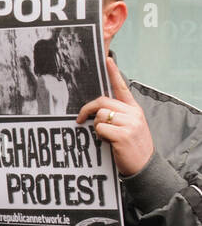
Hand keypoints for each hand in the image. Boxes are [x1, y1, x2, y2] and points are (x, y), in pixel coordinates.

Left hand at [76, 56, 153, 175]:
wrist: (145, 166)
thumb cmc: (132, 146)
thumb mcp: (129, 126)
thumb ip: (118, 114)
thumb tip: (97, 109)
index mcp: (134, 109)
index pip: (122, 87)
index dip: (114, 73)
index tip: (107, 59)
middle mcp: (134, 113)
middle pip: (102, 101)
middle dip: (88, 109)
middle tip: (80, 119)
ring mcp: (130, 123)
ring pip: (100, 115)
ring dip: (96, 126)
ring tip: (106, 136)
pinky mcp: (123, 134)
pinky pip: (100, 128)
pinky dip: (99, 135)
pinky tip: (109, 142)